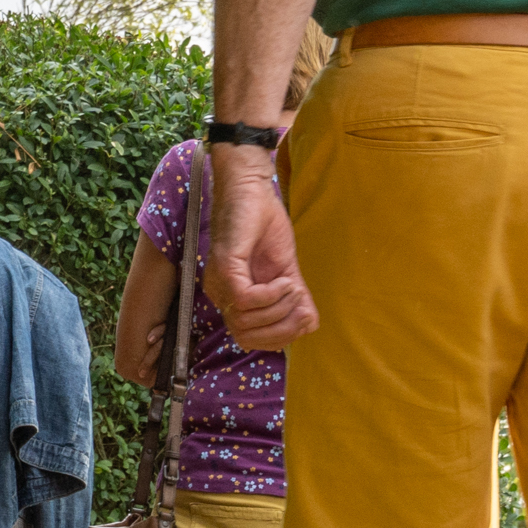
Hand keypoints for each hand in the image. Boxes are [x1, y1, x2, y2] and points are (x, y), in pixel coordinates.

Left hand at [202, 147, 315, 350]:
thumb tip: (308, 325)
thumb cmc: (264, 223)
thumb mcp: (286, 268)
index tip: (302, 316)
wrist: (252, 189)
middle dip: (281, 328)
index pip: (247, 339)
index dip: (278, 337)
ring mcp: (219, 281)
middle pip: (246, 337)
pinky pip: (245, 299)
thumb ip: (293, 297)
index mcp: (232, 296)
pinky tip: (284, 280)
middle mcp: (220, 293)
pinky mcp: (225, 266)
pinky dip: (270, 295)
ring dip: (277, 310)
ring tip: (293, 287)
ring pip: (244, 322)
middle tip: (300, 304)